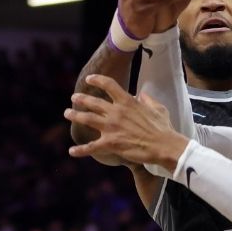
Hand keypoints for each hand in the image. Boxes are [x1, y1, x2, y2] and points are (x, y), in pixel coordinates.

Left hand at [66, 75, 189, 171]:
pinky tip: (71, 151)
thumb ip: (148, 100)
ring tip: (67, 113)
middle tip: (74, 98)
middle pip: (93, 102)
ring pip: (87, 119)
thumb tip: (142, 95)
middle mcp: (116, 112)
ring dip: (75, 115)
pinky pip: (91, 146)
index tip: (89, 79)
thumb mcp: (158, 108)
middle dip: (81, 99)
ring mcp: (111, 127)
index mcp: (127, 101)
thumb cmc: (163, 127)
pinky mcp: (111, 143)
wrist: (163, 145)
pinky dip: (80, 150)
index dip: (97, 80)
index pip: (108, 85)